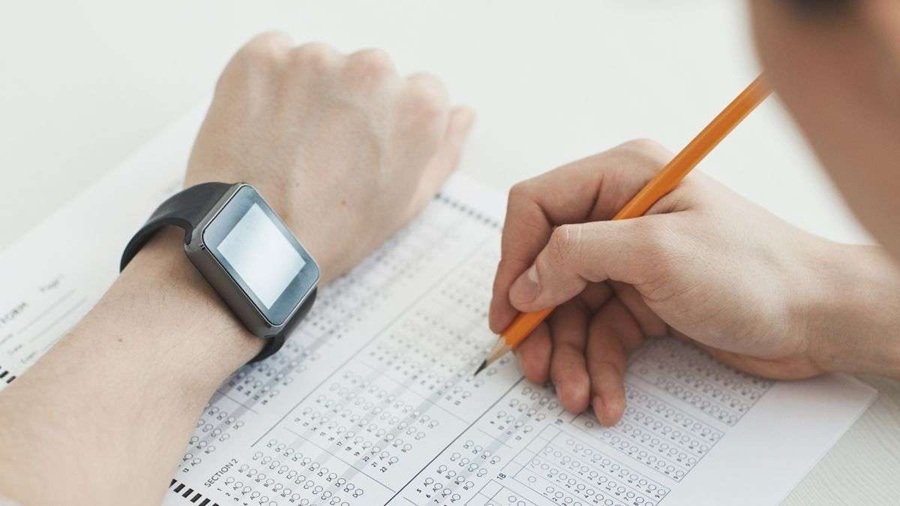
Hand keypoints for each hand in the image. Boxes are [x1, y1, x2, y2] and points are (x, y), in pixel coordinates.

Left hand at [187, 32, 474, 281]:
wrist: (255, 242)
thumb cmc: (331, 231)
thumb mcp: (406, 203)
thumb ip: (442, 150)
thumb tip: (461, 116)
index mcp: (417, 107)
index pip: (417, 91)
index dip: (391, 123)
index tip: (367, 148)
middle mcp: (372, 71)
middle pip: (369, 72)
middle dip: (351, 103)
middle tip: (325, 152)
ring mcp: (314, 60)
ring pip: (320, 65)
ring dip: (309, 93)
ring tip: (290, 146)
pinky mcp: (263, 57)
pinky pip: (273, 56)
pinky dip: (268, 84)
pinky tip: (263, 128)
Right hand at [489, 140, 899, 425]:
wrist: (819, 318)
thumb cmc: (755, 271)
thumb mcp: (657, 254)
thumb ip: (577, 255)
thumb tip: (523, 281)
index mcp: (621, 177)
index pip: (537, 205)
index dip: (514, 258)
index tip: (510, 309)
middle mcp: (620, 212)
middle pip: (547, 265)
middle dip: (540, 321)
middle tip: (534, 365)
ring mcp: (630, 259)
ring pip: (571, 308)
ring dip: (569, 355)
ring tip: (576, 394)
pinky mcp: (643, 298)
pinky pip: (602, 334)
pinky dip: (599, 367)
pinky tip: (606, 397)